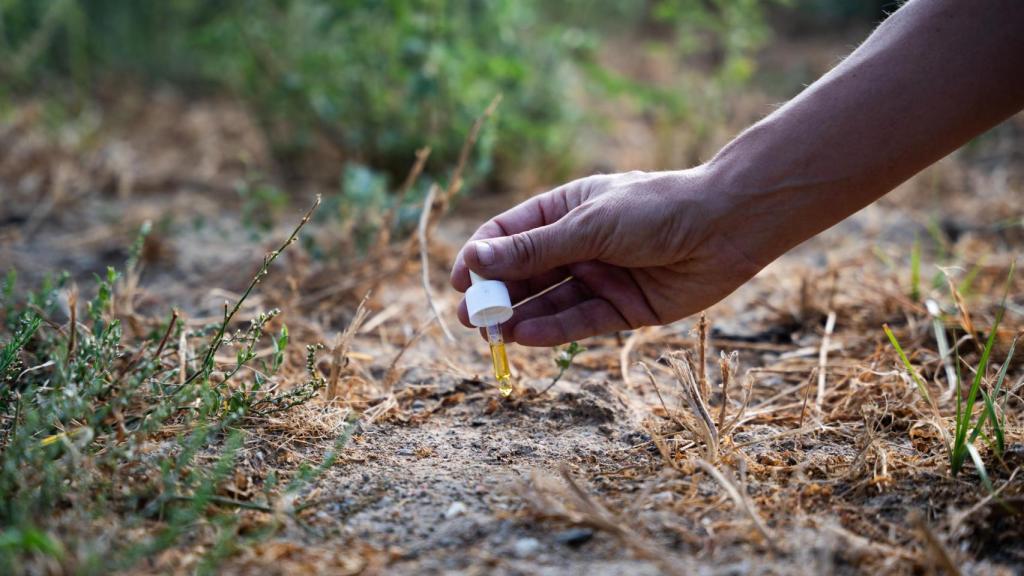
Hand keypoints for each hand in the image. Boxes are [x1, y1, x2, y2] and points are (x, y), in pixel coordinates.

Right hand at [450, 166, 765, 345]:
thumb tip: (477, 259)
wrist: (726, 226)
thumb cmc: (656, 209)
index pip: (509, 236)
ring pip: (549, 302)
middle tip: (471, 318)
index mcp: (565, 210)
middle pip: (525, 273)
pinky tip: (524, 336)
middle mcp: (578, 245)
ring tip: (491, 334)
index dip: (482, 257)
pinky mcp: (621, 309)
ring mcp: (599, 278)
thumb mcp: (588, 225)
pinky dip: (552, 330)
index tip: (461, 281)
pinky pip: (579, 322)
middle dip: (497, 295)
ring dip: (519, 317)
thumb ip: (534, 249)